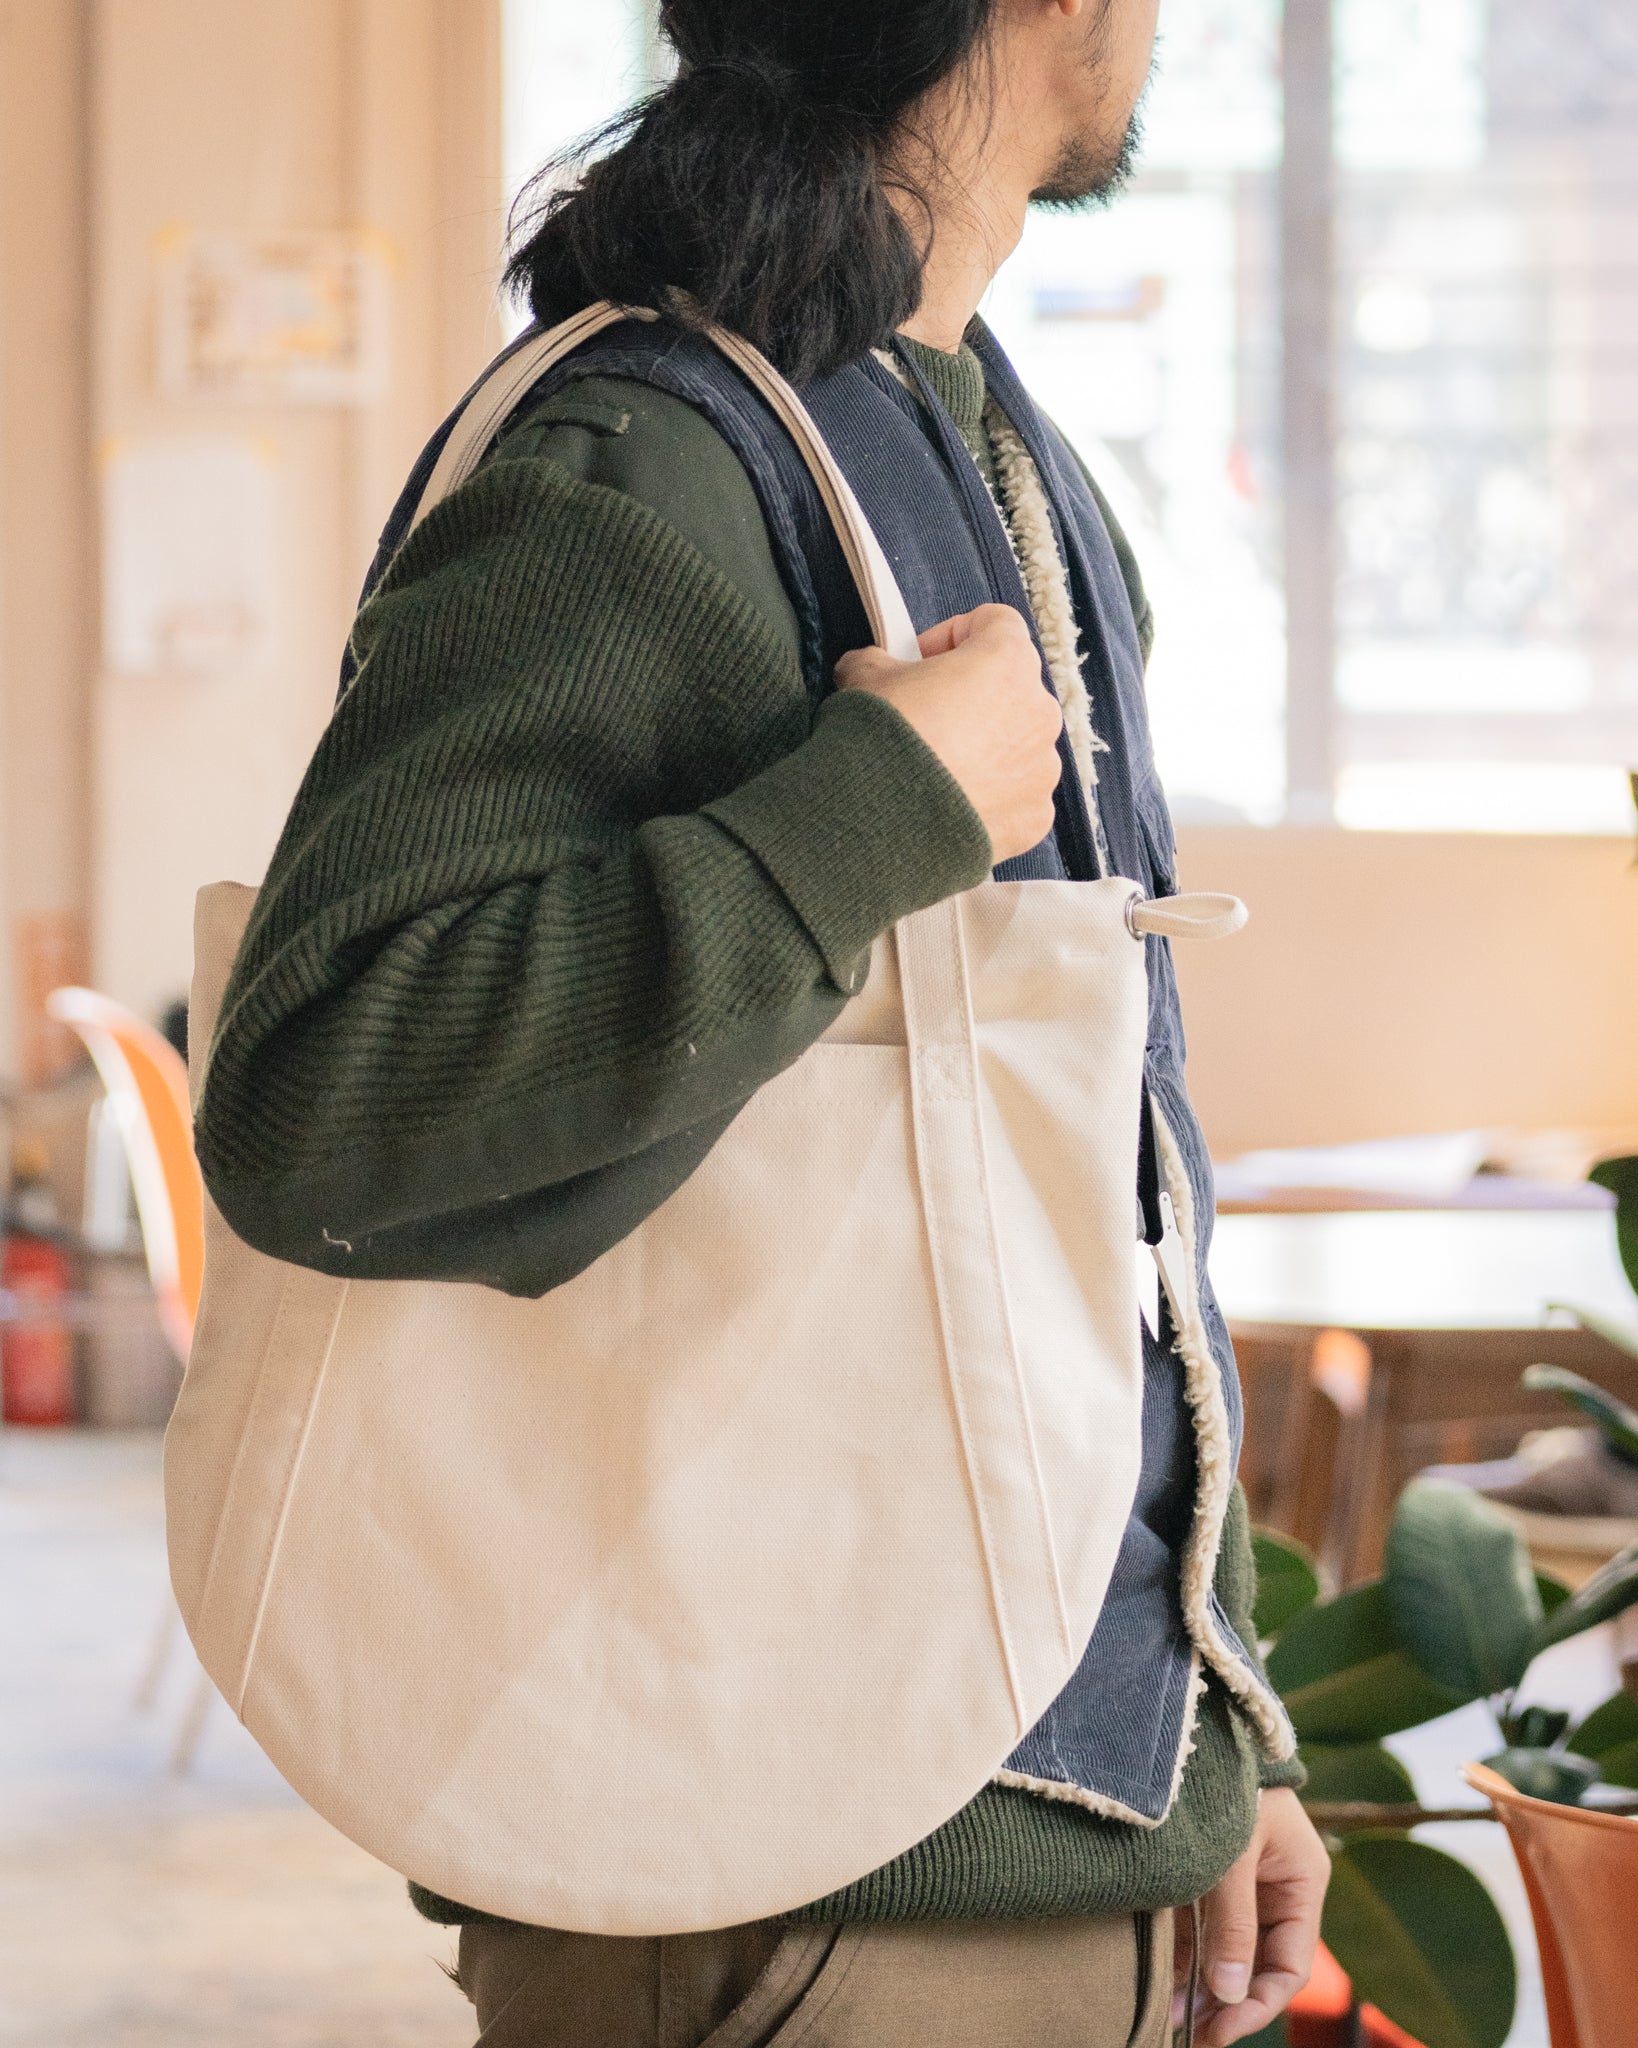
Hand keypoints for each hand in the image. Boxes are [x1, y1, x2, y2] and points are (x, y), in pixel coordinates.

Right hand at [835, 604, 1062, 864]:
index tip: (922, 660)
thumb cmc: (880, 741)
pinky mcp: (1035, 818)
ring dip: (985, 750)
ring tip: (937, 770)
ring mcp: (1043, 769)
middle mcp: (1039, 712)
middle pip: (1010, 689)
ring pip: (1017, 747)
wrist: (881, 824)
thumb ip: (880, 660)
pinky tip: (951, 805)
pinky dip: (991, 798)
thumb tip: (876, 666)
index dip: (954, 635)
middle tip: (926, 718)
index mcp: (1007, 662)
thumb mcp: (863, 677)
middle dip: (971, 699)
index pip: (996, 623)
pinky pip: (1017, 797)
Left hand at [1175, 1788, 1330, 2045]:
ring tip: (1172, 2022)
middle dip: (1227, 2004)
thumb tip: (1228, 1992)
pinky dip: (1187, 1959)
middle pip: (1257, 1965)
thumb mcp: (1234, 1854)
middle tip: (1192, 2037)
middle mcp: (1276, 1890)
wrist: (1199, 1724)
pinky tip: (1165, 1987)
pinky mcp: (1209, 1878)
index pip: (1289, 1964)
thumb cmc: (1229, 1782)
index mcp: (1302, 1883)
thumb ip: (1232, 1921)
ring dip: (1203, 1988)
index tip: (1223, 2028)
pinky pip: (1202, 1930)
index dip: (1258, 2003)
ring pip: (1228, 1953)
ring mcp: (1242, 1885)